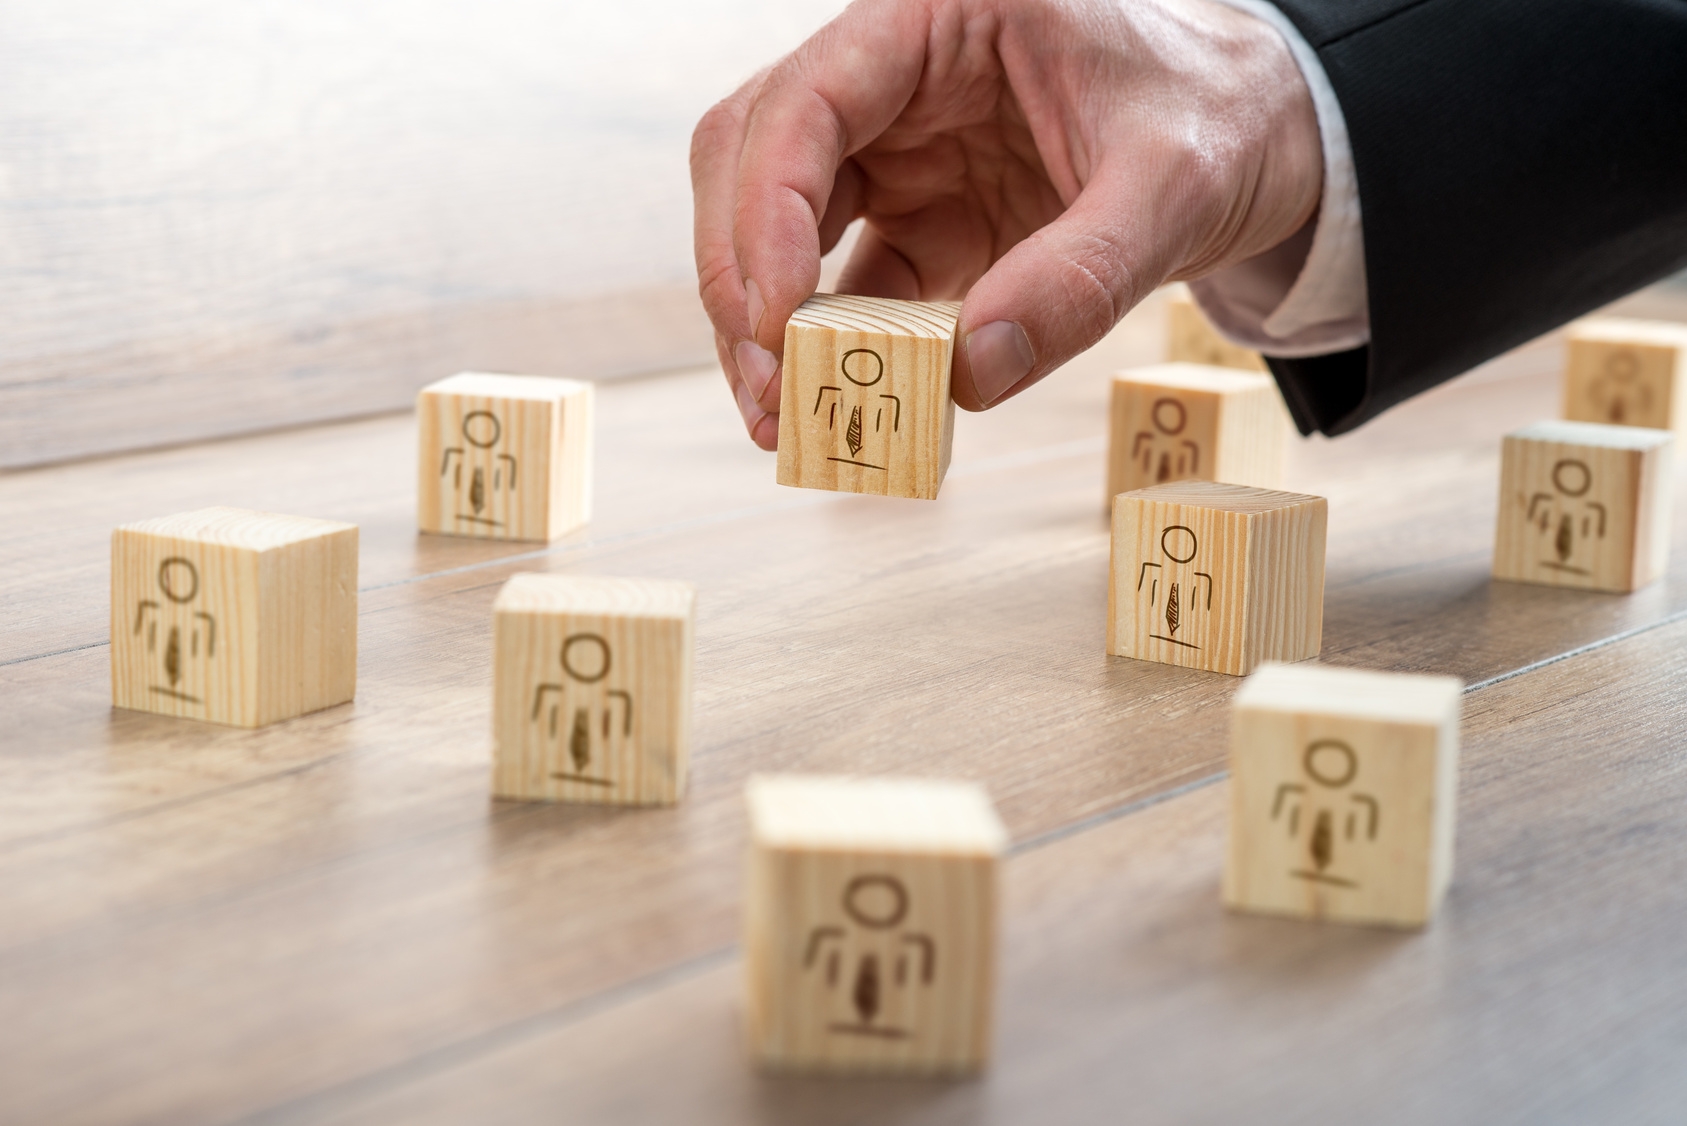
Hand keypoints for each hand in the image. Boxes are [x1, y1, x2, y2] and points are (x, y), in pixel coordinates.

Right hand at [691, 0, 1321, 448]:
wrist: (1253, 136)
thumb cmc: (1215, 116)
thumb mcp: (1172, 186)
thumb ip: (1079, 276)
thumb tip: (968, 376)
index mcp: (936, 18)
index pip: (805, 100)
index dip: (764, 207)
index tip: (776, 317)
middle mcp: (892, 80)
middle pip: (752, 160)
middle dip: (740, 276)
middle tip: (767, 386)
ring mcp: (895, 155)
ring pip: (774, 227)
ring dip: (766, 325)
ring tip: (782, 419)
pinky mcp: (914, 222)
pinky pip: (842, 287)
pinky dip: (827, 349)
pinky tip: (831, 409)